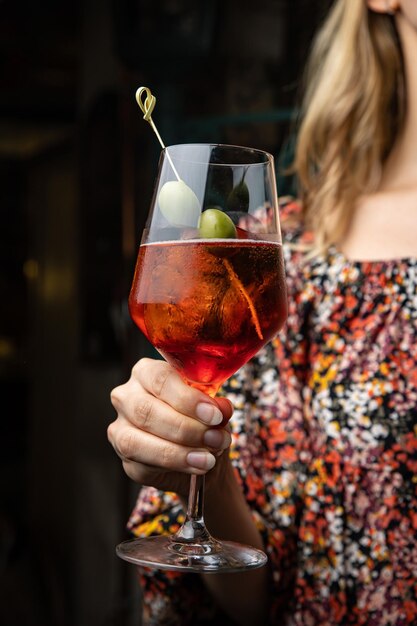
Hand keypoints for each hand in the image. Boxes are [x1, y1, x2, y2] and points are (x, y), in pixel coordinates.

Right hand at [108, 358, 232, 496]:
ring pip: (136, 441)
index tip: (214, 415)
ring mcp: (120, 427)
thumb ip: (217, 407)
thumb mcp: (213, 408)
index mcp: (147, 372)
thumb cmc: (200, 418)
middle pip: (146, 410)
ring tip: (208, 458)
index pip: (160, 379)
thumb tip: (222, 409)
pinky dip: (173, 467)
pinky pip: (141, 466)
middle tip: (215, 439)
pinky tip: (196, 466)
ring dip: (178, 452)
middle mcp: (126, 396)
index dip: (187, 399)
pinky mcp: (123, 457)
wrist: (199, 450)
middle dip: (186, 428)